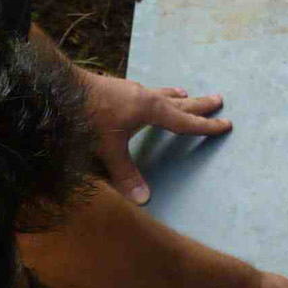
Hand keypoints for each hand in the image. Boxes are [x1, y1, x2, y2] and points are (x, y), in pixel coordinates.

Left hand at [81, 69, 231, 202]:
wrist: (61, 87)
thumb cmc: (87, 116)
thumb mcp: (107, 149)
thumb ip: (125, 174)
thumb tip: (144, 200)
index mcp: (150, 110)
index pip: (185, 122)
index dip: (206, 126)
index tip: (226, 125)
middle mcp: (145, 97)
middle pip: (179, 102)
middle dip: (199, 104)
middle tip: (219, 99)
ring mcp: (130, 90)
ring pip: (160, 93)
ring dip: (175, 96)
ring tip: (185, 92)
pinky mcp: (116, 88)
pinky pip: (144, 91)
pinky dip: (154, 93)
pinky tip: (145, 94)